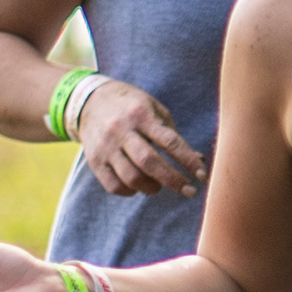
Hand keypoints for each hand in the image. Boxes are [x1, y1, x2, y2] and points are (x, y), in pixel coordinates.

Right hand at [77, 80, 204, 193]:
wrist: (88, 100)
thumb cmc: (132, 107)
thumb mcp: (154, 109)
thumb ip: (174, 135)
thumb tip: (200, 162)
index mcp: (140, 114)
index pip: (170, 142)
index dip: (189, 161)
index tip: (202, 176)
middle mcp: (121, 130)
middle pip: (149, 162)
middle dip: (173, 180)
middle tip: (189, 191)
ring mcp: (105, 146)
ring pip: (131, 177)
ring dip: (152, 187)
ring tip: (159, 186)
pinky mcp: (94, 160)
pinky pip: (114, 185)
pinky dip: (130, 191)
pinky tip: (138, 186)